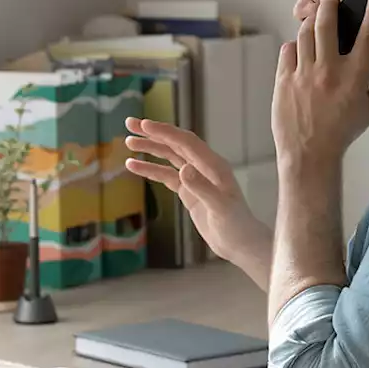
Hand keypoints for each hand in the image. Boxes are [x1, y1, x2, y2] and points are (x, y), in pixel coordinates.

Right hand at [124, 118, 265, 262]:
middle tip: (130, 123)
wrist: (240, 244)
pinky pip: (166, 175)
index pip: (186, 142)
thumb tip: (183, 169)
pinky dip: (150, 169)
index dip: (165, 132)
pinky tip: (133, 166)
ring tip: (128, 142)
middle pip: (175, 144)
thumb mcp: (220, 208)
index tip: (144, 125)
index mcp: (214, 165)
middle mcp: (204, 167)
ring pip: (169, 157)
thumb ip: (202, 188)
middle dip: (153, 133)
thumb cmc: (236, 226)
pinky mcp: (188, 191)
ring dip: (150, 148)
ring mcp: (195, 178)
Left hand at [272, 0, 368, 174]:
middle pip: (327, 22)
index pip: (368, 33)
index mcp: (354, 76)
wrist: (309, 154)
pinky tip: (300, 51)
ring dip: (312, 23)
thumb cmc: (343, 132)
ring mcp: (303, 73)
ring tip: (316, 22)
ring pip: (305, 33)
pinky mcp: (283, 79)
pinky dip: (295, 46)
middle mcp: (328, 70)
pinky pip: (287, 50)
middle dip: (330, 4)